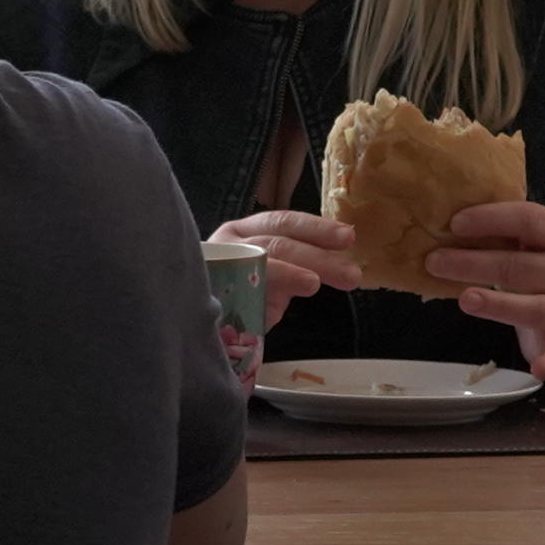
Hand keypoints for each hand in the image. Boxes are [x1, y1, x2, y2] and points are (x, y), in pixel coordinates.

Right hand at [211, 209, 363, 319]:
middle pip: (277, 242)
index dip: (316, 228)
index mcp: (246, 231)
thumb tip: (342, 266)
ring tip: (315, 283)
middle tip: (351, 273)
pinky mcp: (207, 288)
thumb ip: (297, 265)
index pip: (283, 222)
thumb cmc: (237, 295)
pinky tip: (287, 299)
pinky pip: (239, 288)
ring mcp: (216, 264)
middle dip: (316, 255)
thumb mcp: (270, 275)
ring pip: (259, 260)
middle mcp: (229, 242)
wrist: (193, 322)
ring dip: (291, 270)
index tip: (349, 237)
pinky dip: (266, 291)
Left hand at [424, 200, 544, 382]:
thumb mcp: (535, 246)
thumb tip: (446, 225)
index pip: (530, 219)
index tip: (455, 223)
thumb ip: (504, 235)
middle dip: (476, 262)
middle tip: (435, 261)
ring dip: (499, 305)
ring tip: (465, 299)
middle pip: (522, 266)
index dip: (492, 219)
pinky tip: (538, 370)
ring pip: (536, 307)